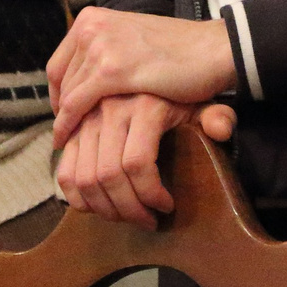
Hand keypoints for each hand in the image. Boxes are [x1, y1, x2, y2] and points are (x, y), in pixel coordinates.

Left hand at [46, 9, 235, 144]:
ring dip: (66, 123)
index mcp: (93, 18)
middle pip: (61, 81)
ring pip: (67, 95)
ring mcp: (100, 47)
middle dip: (62, 111)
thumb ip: (106, 53)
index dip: (58, 95)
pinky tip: (69, 142)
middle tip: (70, 136)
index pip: (58, 64)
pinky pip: (76, 104)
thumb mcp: (132, 42)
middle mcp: (91, 28)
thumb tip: (82, 80)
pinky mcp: (112, 71)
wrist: (214, 49)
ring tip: (72, 146)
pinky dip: (69, 126)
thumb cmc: (180, 52)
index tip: (66, 117)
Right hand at [56, 94, 238, 230]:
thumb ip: (217, 116)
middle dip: (129, 209)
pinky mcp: (74, 129)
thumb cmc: (179, 93)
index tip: (166, 206)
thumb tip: (220, 129)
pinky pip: (65, 171)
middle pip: (108, 175)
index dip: (150, 194)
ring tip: (125, 216)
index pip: (137, 163)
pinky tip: (99, 206)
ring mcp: (88, 119)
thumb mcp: (201, 101)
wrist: (154, 66)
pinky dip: (77, 197)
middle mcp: (110, 108)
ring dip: (104, 209)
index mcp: (144, 105)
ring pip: (84, 178)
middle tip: (147, 221)